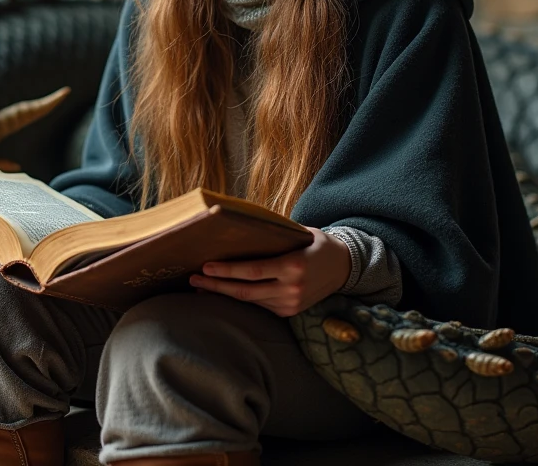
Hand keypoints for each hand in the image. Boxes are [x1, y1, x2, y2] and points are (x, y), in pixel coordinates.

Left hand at [188, 226, 350, 316]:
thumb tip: (241, 227)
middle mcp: (292, 288)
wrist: (344, 268)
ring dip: (224, 293)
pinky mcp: (289, 311)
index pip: (253, 271)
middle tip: (193, 279)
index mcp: (294, 266)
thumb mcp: (299, 233)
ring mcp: (291, 303)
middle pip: (246, 291)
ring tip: (200, 286)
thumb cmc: (316, 244)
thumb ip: (274, 235)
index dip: (227, 271)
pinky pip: (260, 304)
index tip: (205, 267)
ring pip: (251, 300)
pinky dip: (241, 297)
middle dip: (216, 286)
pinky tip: (224, 291)